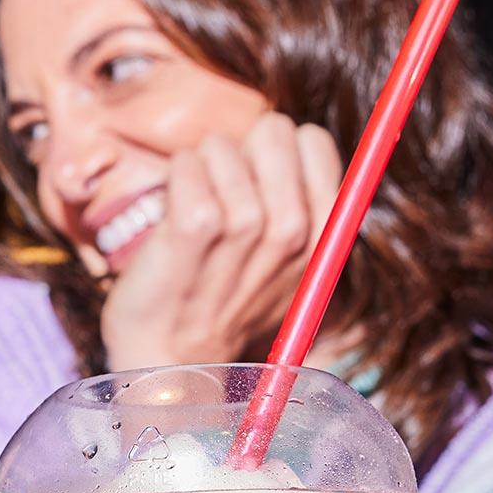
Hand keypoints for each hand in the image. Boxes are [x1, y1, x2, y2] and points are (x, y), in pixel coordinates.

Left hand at [99, 114, 341, 372]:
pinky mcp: (193, 229)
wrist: (171, 361)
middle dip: (240, 152)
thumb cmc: (220, 304)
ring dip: (199, 171)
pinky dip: (174, 178)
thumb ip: (300, 207)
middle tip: (219, 197)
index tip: (256, 183)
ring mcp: (244, 228)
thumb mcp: (284, 267)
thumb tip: (299, 139)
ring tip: (193, 218)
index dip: (277, 150)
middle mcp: (291, 230)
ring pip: (221, 148)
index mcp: (321, 235)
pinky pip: (186, 165)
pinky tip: (171, 215)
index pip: (313, 142)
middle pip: (273, 131)